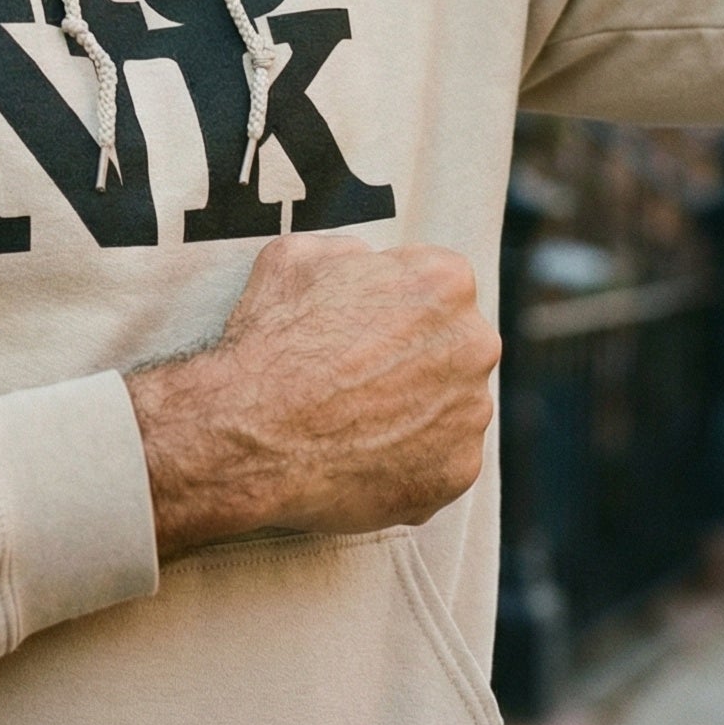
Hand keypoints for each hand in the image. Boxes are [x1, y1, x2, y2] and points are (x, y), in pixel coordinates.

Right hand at [125, 235, 500, 558]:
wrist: (249, 433)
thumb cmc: (271, 339)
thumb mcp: (298, 256)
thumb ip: (351, 252)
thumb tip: (364, 262)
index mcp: (444, 281)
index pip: (438, 283)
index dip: (396, 302)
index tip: (365, 323)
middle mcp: (474, 344)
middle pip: (453, 343)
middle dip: (416, 354)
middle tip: (361, 372)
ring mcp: (470, 414)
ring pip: (450, 403)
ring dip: (416, 407)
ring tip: (357, 416)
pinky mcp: (457, 472)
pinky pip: (440, 458)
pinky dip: (409, 458)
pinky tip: (363, 452)